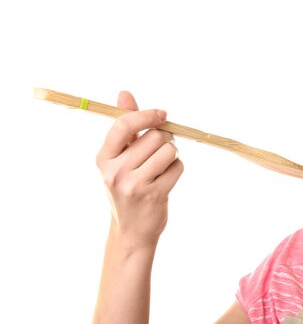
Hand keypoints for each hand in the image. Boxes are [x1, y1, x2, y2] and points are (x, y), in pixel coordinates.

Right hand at [96, 91, 183, 248]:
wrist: (132, 230)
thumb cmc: (128, 186)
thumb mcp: (120, 158)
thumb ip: (125, 126)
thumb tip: (124, 93)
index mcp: (104, 158)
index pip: (124, 125)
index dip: (146, 115)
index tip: (162, 114)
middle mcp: (115, 171)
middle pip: (155, 137)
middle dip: (165, 139)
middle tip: (160, 151)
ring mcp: (134, 184)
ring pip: (169, 150)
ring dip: (172, 155)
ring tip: (162, 166)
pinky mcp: (154, 194)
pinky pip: (177, 167)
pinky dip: (177, 169)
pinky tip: (166, 180)